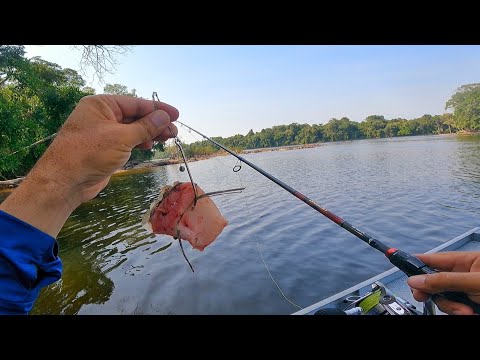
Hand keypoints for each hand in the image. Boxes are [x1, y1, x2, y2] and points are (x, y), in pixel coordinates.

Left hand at [0, 95, 178, 236]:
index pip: (135, 103)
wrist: (65, 181)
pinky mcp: (104, 149)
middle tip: (174, 131)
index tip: (176, 114)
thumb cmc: (90, 153)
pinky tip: (149, 146)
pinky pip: (126, 141)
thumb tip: (164, 116)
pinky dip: (139, 143)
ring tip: (168, 138)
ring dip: (150, 134)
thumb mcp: (121, 137)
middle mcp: (101, 116)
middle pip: (135, 116)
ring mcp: (103, 133)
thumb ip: (145, 126)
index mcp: (101, 105)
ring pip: (132, 130)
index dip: (157, 109)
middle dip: (155, 123)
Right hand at [407, 251, 479, 314]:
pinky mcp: (468, 305)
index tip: (398, 262)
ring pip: (442, 298)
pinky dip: (457, 312)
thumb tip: (416, 280)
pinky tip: (469, 313)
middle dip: (430, 291)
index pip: (434, 259)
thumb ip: (445, 280)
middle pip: (434, 281)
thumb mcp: (473, 282)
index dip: (416, 262)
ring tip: (465, 310)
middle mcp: (464, 275)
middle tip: (423, 296)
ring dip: (450, 306)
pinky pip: (452, 308)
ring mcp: (466, 291)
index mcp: (467, 261)